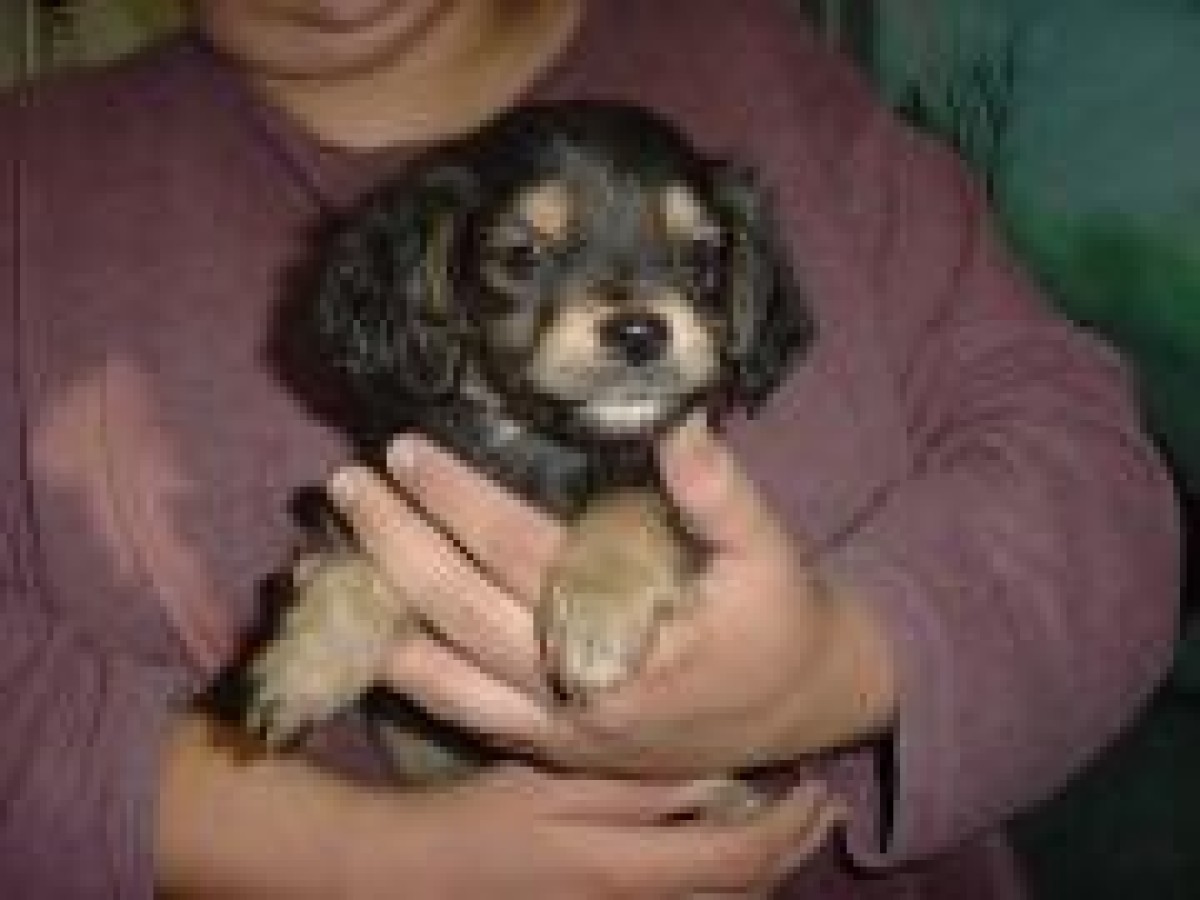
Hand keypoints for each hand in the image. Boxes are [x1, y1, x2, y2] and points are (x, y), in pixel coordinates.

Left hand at [327, 416, 894, 774]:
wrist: (797, 709)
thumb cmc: (777, 620)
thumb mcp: (767, 549)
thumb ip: (718, 490)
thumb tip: (678, 418)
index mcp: (626, 631)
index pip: (518, 552)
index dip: (457, 499)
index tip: (405, 449)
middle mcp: (576, 686)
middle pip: (461, 608)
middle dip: (396, 542)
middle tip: (343, 484)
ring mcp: (557, 728)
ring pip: (445, 673)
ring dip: (379, 613)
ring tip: (318, 562)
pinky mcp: (552, 749)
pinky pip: (464, 716)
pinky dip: (409, 678)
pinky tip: (368, 640)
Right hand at [343, 767, 845, 898]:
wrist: (414, 882)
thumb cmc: (479, 823)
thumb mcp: (553, 788)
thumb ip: (637, 790)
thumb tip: (717, 782)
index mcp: (629, 874)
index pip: (740, 861)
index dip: (789, 828)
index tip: (816, 786)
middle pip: (743, 897)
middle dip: (792, 851)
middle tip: (820, 805)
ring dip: (764, 872)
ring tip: (787, 826)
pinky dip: (722, 887)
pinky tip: (721, 854)